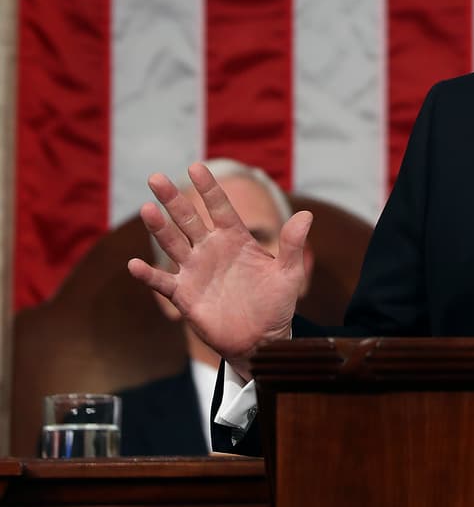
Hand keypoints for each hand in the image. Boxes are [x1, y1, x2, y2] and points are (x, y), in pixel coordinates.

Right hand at [126, 162, 311, 379]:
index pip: (219, 207)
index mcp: (235, 239)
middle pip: (188, 219)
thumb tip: (307, 214)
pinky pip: (162, 282)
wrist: (262, 339)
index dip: (208, 188)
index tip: (196, 167)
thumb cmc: (276, 304)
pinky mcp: (185, 295)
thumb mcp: (289, 273)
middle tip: (156, 178)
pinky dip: (148, 275)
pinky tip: (134, 264)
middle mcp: (211, 250)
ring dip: (159, 228)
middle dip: (173, 200)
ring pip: (173, 244)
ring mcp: (195, 271)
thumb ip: (293, 244)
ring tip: (147, 209)